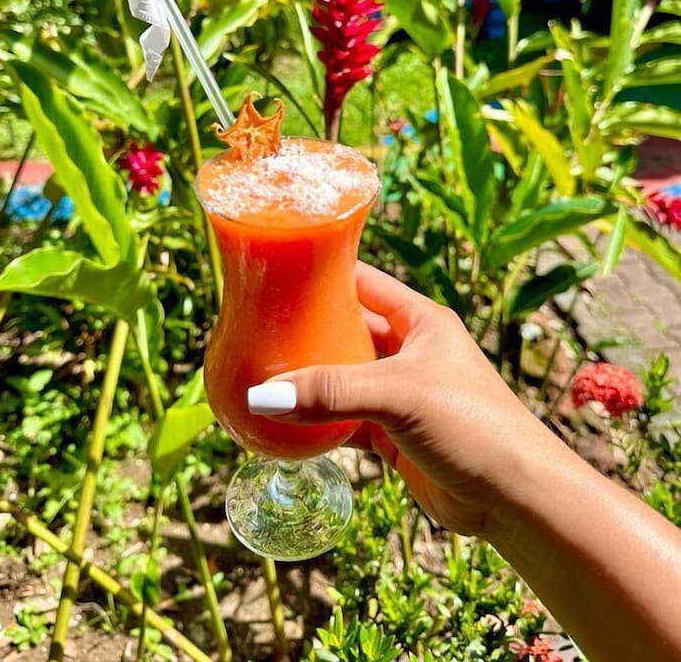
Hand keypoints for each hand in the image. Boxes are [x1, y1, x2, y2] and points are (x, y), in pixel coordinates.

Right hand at [247, 261, 542, 536]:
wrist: (515, 498)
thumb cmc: (472, 424)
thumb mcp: (398, 395)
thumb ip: (331, 392)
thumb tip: (261, 397)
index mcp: (420, 320)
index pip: (362, 282)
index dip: (323, 275)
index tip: (276, 271)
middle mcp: (409, 351)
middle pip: (347, 331)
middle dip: (306, 332)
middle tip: (255, 329)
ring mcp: (401, 394)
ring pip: (343, 378)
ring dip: (308, 381)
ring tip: (257, 374)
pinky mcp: (394, 434)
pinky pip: (345, 420)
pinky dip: (317, 422)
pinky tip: (283, 424)